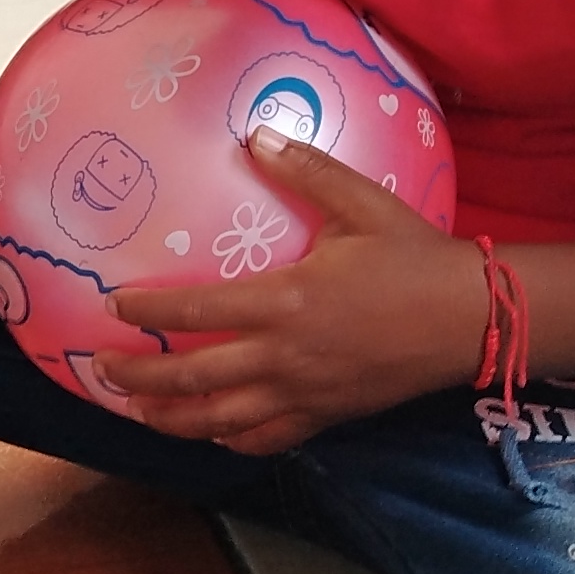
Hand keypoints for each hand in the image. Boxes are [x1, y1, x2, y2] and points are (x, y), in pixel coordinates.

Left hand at [99, 130, 488, 454]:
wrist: (474, 319)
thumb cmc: (416, 258)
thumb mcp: (362, 203)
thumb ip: (305, 170)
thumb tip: (255, 133)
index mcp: (286, 301)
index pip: (196, 312)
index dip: (148, 312)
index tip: (113, 305)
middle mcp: (285, 356)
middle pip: (194, 377)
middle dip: (140, 378)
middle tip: (101, 370)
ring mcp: (304, 393)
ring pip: (221, 420)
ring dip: (172, 419)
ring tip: (137, 412)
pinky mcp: (327, 415)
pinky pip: (267, 438)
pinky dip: (231, 440)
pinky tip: (211, 432)